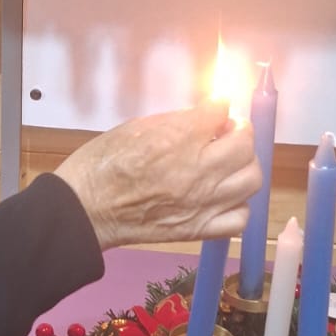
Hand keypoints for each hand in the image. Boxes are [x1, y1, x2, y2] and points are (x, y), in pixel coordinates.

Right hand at [53, 103, 261, 250]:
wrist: (84, 210)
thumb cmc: (101, 165)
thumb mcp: (135, 127)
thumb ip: (176, 121)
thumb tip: (205, 116)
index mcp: (176, 140)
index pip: (220, 111)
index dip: (218, 106)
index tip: (213, 110)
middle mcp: (196, 172)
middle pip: (245, 145)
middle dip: (239, 132)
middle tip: (225, 132)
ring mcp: (200, 203)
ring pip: (251, 179)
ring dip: (244, 165)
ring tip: (227, 163)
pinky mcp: (197, 229)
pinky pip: (240, 219)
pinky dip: (239, 205)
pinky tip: (223, 196)